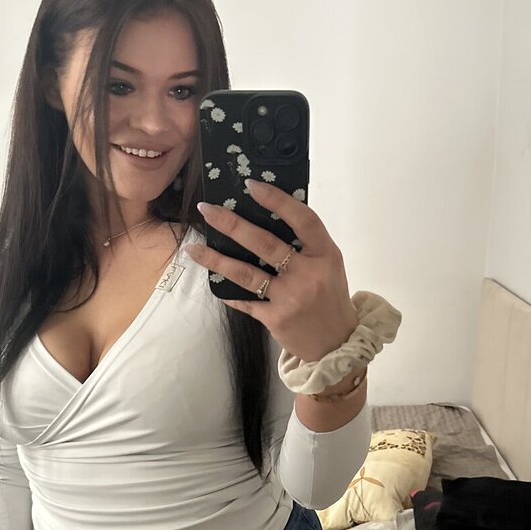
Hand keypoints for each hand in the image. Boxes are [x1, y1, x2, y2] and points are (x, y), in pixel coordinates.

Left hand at [184, 178, 358, 362]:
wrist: (337, 344)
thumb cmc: (330, 297)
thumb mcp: (329, 266)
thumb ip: (306, 244)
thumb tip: (267, 214)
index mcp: (326, 255)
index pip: (303, 219)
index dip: (277, 200)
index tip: (251, 185)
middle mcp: (308, 274)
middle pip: (265, 243)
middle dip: (232, 224)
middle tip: (207, 209)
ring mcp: (290, 298)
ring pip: (246, 273)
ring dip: (216, 259)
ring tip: (193, 249)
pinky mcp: (275, 318)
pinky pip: (245, 300)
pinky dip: (227, 290)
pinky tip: (212, 279)